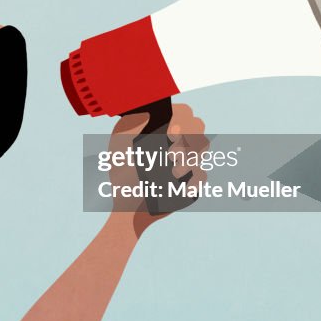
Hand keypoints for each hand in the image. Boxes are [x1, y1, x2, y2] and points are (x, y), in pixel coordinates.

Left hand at [106, 103, 208, 236]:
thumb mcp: (117, 148)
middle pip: (197, 125)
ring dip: (190, 159)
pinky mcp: (191, 179)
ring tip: (173, 173)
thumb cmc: (120, 175)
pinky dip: (194, 180)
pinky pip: (202, 174)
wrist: (129, 208)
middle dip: (189, 137)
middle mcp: (175, 141)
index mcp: (160, 129)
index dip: (182, 117)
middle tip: (171, 154)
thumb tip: (147, 114)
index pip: (181, 111)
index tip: (170, 134)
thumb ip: (128, 128)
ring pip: (203, 146)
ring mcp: (185, 159)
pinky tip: (182, 187)